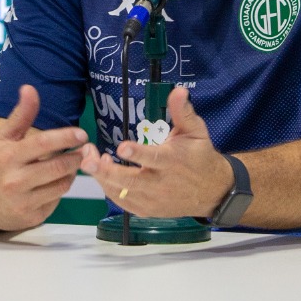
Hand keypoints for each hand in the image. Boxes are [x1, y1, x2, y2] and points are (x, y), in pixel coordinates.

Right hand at [0, 85, 85, 231]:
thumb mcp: (3, 138)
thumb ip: (20, 115)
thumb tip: (29, 88)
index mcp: (8, 157)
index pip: (43, 144)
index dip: (66, 137)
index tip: (81, 134)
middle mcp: (15, 181)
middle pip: (58, 167)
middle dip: (75, 157)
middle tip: (84, 150)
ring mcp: (23, 202)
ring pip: (61, 185)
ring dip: (70, 173)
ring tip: (70, 164)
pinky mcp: (31, 218)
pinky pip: (55, 201)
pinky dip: (59, 190)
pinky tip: (53, 183)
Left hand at [78, 87, 233, 219]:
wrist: (212, 191)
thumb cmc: (200, 155)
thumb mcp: (196, 131)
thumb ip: (183, 112)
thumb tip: (178, 90)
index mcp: (173, 161)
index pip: (153, 158)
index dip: (137, 154)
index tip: (121, 148)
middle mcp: (162, 183)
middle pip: (131, 181)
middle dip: (107, 171)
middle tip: (88, 160)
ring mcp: (153, 199)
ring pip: (123, 193)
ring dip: (104, 179)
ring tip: (89, 162)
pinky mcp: (148, 210)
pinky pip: (124, 203)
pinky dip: (110, 191)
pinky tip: (101, 175)